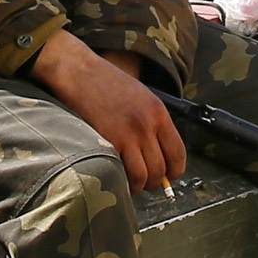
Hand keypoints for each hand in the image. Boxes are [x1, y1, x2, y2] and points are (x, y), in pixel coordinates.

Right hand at [31, 33, 181, 192]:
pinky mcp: (108, 140)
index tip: (167, 177)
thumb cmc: (106, 83)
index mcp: (158, 113)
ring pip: (144, 176)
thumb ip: (152, 124)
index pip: (178, 154)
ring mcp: (128, 134)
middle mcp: (147, 125)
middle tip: (144, 183)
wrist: (79, 71)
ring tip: (130, 184)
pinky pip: (122, 173)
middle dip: (154, 183)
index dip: (174, 172)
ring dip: (138, 186)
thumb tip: (159, 156)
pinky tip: (116, 177)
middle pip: (161, 169)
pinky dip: (121, 181)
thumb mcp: (141, 97)